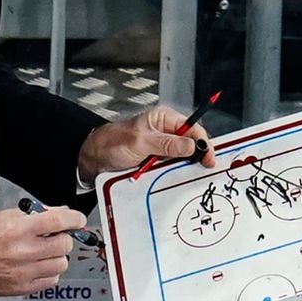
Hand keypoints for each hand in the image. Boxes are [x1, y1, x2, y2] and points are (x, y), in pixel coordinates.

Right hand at [0, 204, 82, 296]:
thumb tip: (62, 213)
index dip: (74, 219)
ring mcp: (25, 271)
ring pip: (61, 264)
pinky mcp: (24, 287)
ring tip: (44, 253)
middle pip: (64, 244)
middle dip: (63, 239)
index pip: (58, 221)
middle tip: (55, 237)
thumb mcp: (8, 216)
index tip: (78, 220)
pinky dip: (49, 272)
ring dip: (57, 257)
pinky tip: (38, 266)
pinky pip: (52, 280)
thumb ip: (37, 213)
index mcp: (19, 229)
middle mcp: (24, 251)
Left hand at [76, 105, 221, 179]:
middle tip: (203, 170)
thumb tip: (192, 145)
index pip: (193, 129)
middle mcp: (166, 133)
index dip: (203, 143)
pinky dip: (174, 175)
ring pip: (183, 159)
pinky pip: (171, 169)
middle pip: (191, 144)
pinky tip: (176, 181)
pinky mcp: (156, 162)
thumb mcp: (141, 142)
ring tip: (190, 176)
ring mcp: (162, 149)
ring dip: (184, 168)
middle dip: (198, 157)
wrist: (93, 159)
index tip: (209, 158)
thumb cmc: (112, 143)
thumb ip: (167, 143)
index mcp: (164, 120)